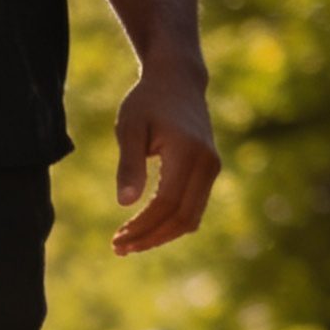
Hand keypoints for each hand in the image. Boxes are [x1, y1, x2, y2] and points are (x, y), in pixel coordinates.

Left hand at [111, 59, 219, 254]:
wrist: (177, 81)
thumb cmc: (147, 102)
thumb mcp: (130, 128)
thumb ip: (129, 164)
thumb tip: (125, 204)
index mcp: (188, 152)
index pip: (166, 204)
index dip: (142, 227)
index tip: (116, 240)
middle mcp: (208, 163)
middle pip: (182, 217)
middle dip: (150, 237)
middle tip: (118, 248)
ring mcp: (212, 167)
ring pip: (191, 218)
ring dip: (160, 235)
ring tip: (128, 244)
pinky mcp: (209, 170)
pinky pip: (193, 208)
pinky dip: (171, 224)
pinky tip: (145, 229)